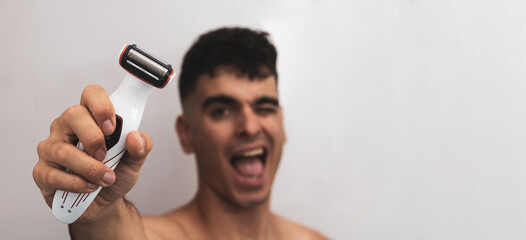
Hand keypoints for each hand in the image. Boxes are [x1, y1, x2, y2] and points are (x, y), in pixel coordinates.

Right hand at [33, 84, 152, 222]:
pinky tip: (89, 187)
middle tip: (106, 156)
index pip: (91, 94)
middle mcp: (66, 127)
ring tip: (106, 179)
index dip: (101, 105)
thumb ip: (141, 147)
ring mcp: (51, 148)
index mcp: (90, 117)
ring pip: (63, 150)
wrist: (103, 204)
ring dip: (89, 168)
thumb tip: (136, 137)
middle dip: (93, 138)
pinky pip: (54, 175)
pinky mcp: (42, 172)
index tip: (113, 126)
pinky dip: (76, 184)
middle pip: (73, 115)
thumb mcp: (134, 161)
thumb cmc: (115, 174)